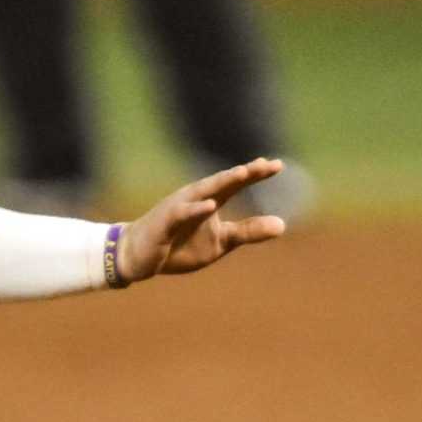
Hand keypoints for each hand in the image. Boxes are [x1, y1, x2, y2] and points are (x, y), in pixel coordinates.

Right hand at [120, 158, 288, 282]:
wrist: (138, 257)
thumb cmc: (179, 245)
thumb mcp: (221, 242)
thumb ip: (248, 231)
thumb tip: (283, 225)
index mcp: (210, 201)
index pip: (235, 184)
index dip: (255, 174)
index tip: (278, 165)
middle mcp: (196, 198)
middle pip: (223, 181)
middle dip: (243, 173)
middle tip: (265, 164)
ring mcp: (179, 208)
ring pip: (203, 191)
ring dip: (222, 181)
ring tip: (243, 173)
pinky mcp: (165, 222)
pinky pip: (181, 213)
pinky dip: (195, 209)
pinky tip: (211, 205)